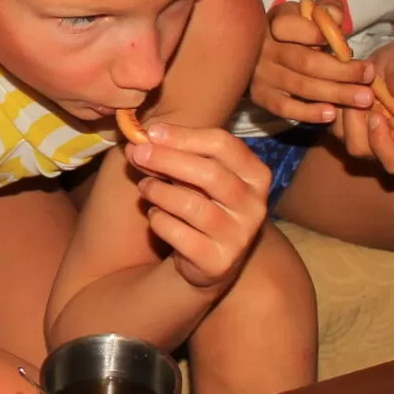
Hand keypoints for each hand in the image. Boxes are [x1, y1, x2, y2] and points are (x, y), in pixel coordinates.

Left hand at [121, 120, 272, 288]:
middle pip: (210, 173)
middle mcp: (254, 205)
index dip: (185, 136)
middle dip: (168, 160)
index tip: (152, 132)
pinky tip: (155, 215)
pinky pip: (179, 235)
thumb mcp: (194, 176)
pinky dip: (160, 221)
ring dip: (160, 191)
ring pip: (193, 206)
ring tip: (145, 187)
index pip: (223, 145)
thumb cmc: (202, 203)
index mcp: (255, 175)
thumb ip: (172, 156)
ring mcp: (239, 236)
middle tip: (138, 154)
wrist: (211, 259)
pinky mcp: (218, 261)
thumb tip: (138, 143)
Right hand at [251, 1, 378, 125]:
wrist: (266, 54)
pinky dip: (308, 113)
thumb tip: (335, 17)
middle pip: (306, 61)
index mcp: (277, 22)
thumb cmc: (299, 31)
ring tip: (364, 98)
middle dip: (342, 71)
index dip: (316, 35)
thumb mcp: (311, 14)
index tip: (344, 46)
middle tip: (370, 76)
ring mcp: (261, 74)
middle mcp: (265, 48)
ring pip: (301, 86)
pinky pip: (285, 108)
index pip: (291, 26)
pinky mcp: (261, 96)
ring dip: (335, 93)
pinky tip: (331, 114)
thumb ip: (327, 10)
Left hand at [332, 40, 393, 175]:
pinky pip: (331, 122)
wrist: (391, 63)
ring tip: (354, 84)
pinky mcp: (344, 127)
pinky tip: (344, 85)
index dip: (381, 144)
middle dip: (355, 121)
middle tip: (359, 92)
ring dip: (344, 109)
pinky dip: (334, 103)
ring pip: (342, 137)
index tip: (376, 115)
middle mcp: (386, 146)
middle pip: (361, 151)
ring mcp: (363, 138)